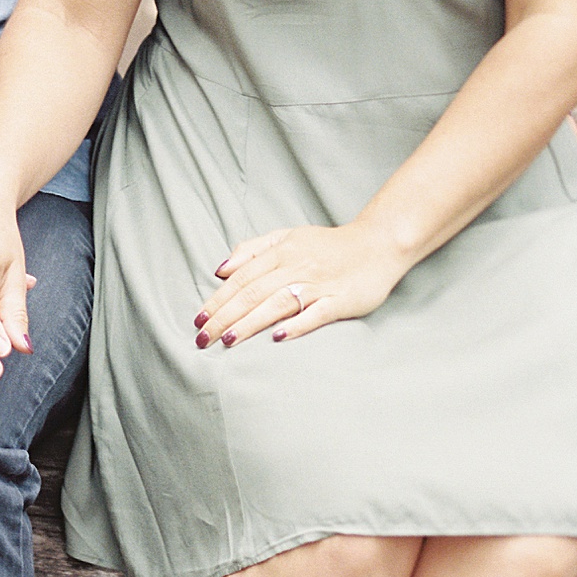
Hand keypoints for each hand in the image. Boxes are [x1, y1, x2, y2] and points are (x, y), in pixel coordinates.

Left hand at [195, 220, 409, 349]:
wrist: (379, 244)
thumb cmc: (329, 246)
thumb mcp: (288, 236)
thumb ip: (253, 250)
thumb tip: (220, 269)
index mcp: (281, 252)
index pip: (241, 278)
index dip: (218, 299)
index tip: (198, 319)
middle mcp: (296, 267)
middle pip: (253, 293)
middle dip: (225, 316)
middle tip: (202, 338)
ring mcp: (319, 285)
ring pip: (277, 304)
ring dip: (250, 323)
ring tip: (228, 340)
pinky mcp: (341, 301)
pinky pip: (316, 314)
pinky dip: (297, 324)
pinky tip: (278, 337)